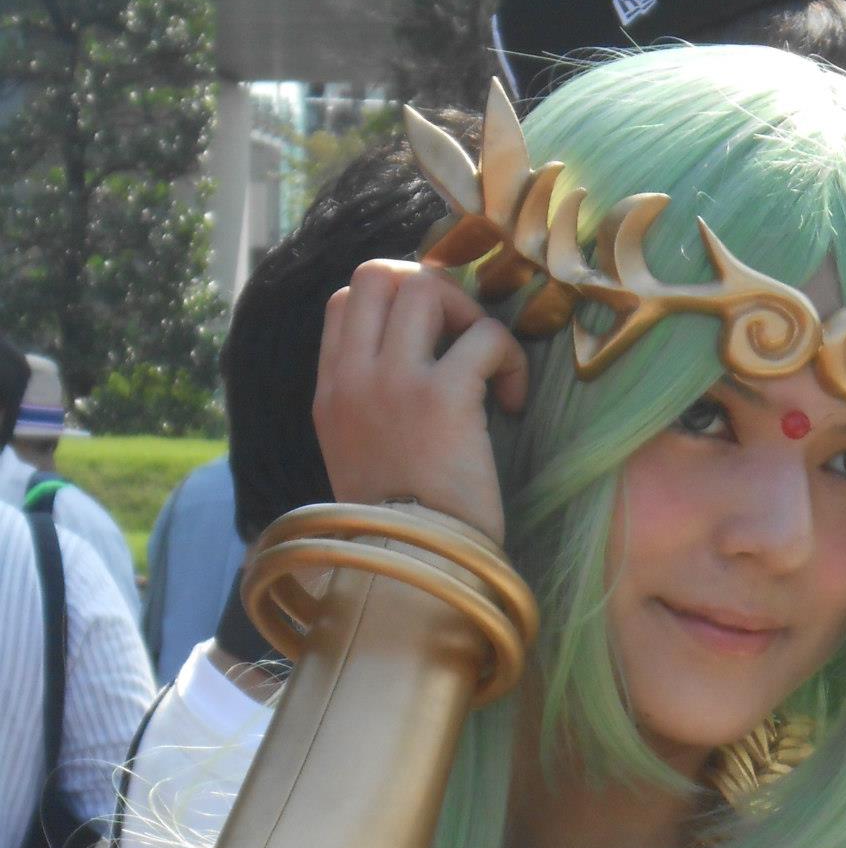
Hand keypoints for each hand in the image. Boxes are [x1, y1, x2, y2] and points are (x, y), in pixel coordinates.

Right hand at [314, 260, 527, 544]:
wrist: (411, 573)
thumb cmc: (400, 528)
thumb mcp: (361, 461)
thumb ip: (371, 411)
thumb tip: (418, 374)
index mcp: (330, 393)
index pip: (345, 301)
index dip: (396, 303)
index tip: (434, 344)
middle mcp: (353, 378)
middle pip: (379, 274)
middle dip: (432, 289)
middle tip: (462, 339)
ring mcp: (393, 383)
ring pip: (425, 287)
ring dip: (469, 315)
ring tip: (489, 367)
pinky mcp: (443, 398)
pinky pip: (484, 336)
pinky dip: (510, 359)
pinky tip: (513, 403)